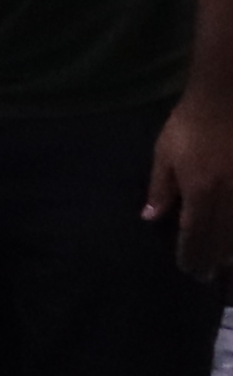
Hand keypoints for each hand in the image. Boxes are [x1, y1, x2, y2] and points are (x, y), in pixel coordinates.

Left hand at [155, 91, 232, 280]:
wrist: (227, 99)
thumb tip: (151, 219)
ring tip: (225, 265)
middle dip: (213, 260)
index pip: (196, 234)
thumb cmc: (190, 125)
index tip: (189, 269)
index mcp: (201, 192)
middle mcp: (229, 197)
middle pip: (222, 239)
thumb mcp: (165, 155)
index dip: (192, 255)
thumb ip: (160, 189)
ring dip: (232, 251)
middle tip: (206, 276)